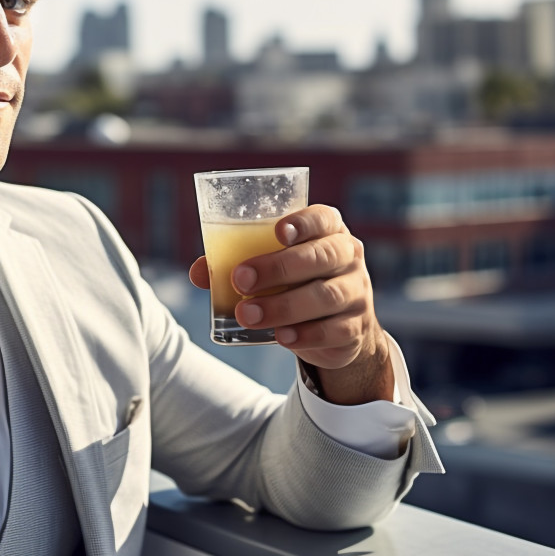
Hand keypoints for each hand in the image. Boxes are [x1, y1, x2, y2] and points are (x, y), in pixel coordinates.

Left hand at [188, 205, 393, 404]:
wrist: (340, 326)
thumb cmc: (297, 282)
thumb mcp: (273, 266)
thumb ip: (237, 263)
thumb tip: (198, 272)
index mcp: (328, 230)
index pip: (322, 218)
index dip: (303, 223)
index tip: (277, 232)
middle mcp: (347, 256)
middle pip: (321, 257)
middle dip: (278, 268)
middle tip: (241, 280)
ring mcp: (356, 292)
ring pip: (325, 296)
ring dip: (282, 306)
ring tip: (246, 314)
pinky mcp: (355, 327)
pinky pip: (334, 330)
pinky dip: (305, 334)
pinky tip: (281, 336)